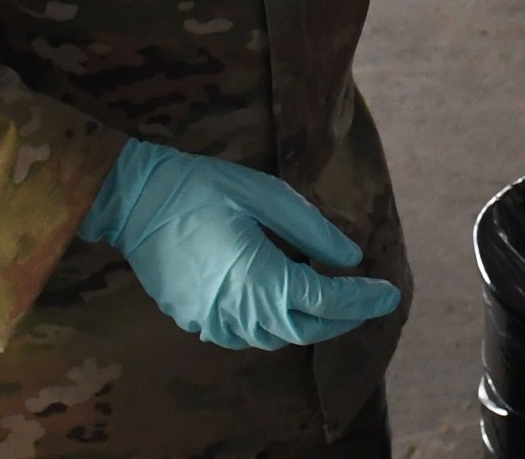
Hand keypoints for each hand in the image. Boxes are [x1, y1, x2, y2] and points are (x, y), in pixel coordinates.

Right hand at [80, 139, 399, 350]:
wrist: (134, 199)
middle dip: (342, 317)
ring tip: (333, 299)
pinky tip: (284, 300)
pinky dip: (275, 324)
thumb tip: (351, 257)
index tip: (390, 293)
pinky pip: (246, 334)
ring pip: (276, 337)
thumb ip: (313, 230)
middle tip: (369, 299)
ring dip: (309, 322)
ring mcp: (212, 321)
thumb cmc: (203, 188)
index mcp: (259, 278)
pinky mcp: (194, 320)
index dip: (362, 300)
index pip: (326, 302)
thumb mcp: (267, 195)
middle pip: (305, 329)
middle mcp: (237, 310)